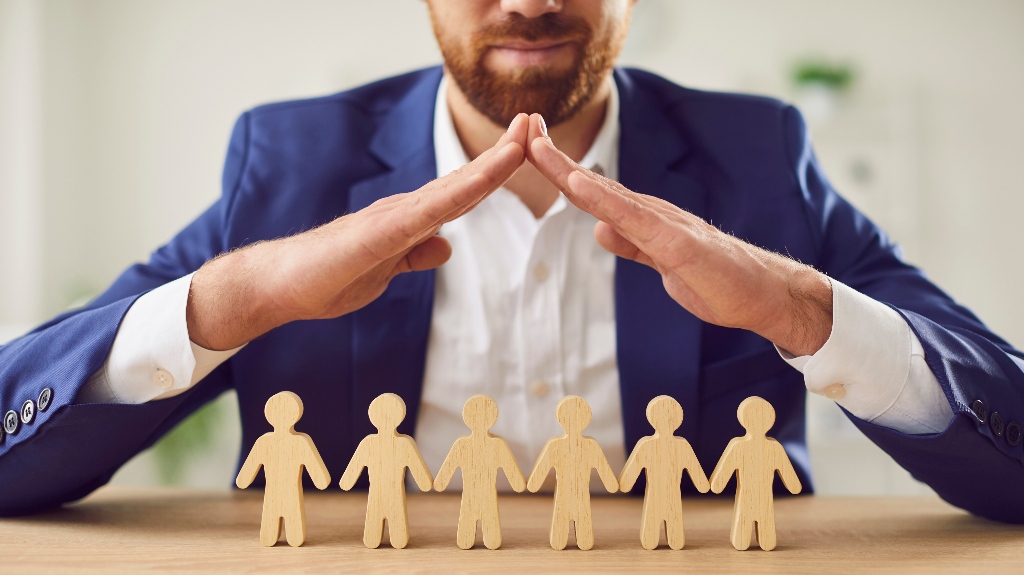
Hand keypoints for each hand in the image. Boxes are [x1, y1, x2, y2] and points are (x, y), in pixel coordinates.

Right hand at [187, 114, 529, 349]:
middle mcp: (404, 211)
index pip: (461, 194)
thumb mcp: (385, 272)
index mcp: (409, 221)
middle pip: (463, 181)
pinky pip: (424, 215)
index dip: (494, 172)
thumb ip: (414, 256)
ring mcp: (391, 219)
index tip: (525, 147)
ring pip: (450, 191)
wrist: (278, 285)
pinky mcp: (377, 235)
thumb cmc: (327, 278)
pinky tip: (479, 185)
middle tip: (535, 121)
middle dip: (502, 153)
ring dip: (488, 167)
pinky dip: (455, 197)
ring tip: (521, 139)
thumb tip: (446, 247)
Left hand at [526, 114, 831, 355]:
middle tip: (522, 126)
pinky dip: (604, 201)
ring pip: (608, 193)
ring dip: (569, 171)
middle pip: (593, 183)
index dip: (560, 171)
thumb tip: (600, 231)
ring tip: (537, 146)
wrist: (764, 295)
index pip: (594, 193)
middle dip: (555, 157)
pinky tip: (580, 187)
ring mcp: (666, 226)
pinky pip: (635, 220)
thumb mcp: (664, 264)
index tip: (530, 148)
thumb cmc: (718, 281)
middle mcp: (653, 214)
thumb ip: (634, 246)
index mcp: (646, 221)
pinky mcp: (679, 244)